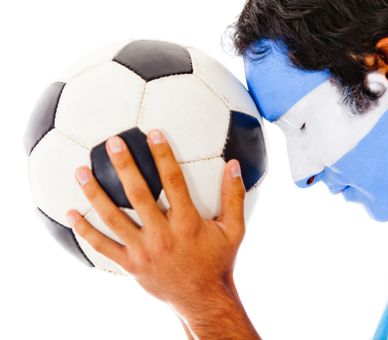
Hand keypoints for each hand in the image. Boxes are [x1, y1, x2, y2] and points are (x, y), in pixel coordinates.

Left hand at [66, 129, 245, 311]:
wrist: (203, 299)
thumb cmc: (219, 261)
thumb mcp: (234, 230)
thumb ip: (234, 197)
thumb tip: (235, 165)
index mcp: (188, 223)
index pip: (174, 182)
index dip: (164, 156)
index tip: (153, 133)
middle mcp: (163, 235)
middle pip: (139, 196)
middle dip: (125, 167)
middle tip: (111, 143)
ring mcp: (144, 251)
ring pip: (114, 219)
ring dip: (96, 194)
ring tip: (81, 171)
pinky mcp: (131, 265)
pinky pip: (103, 247)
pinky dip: (85, 231)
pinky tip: (70, 214)